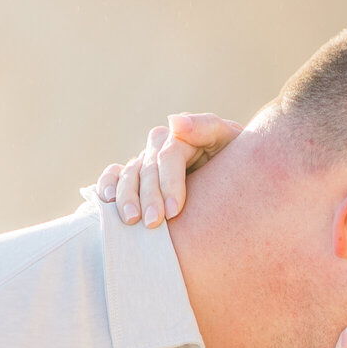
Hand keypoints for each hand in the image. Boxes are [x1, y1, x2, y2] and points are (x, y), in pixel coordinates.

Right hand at [95, 113, 242, 224]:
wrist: (240, 183)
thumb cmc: (239, 163)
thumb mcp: (231, 141)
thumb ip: (206, 127)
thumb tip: (174, 122)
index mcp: (182, 136)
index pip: (169, 156)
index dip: (169, 183)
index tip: (173, 212)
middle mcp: (160, 147)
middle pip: (146, 168)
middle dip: (148, 197)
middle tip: (153, 224)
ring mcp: (146, 162)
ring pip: (128, 174)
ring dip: (125, 196)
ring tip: (130, 220)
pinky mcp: (136, 177)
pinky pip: (114, 176)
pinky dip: (107, 185)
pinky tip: (106, 200)